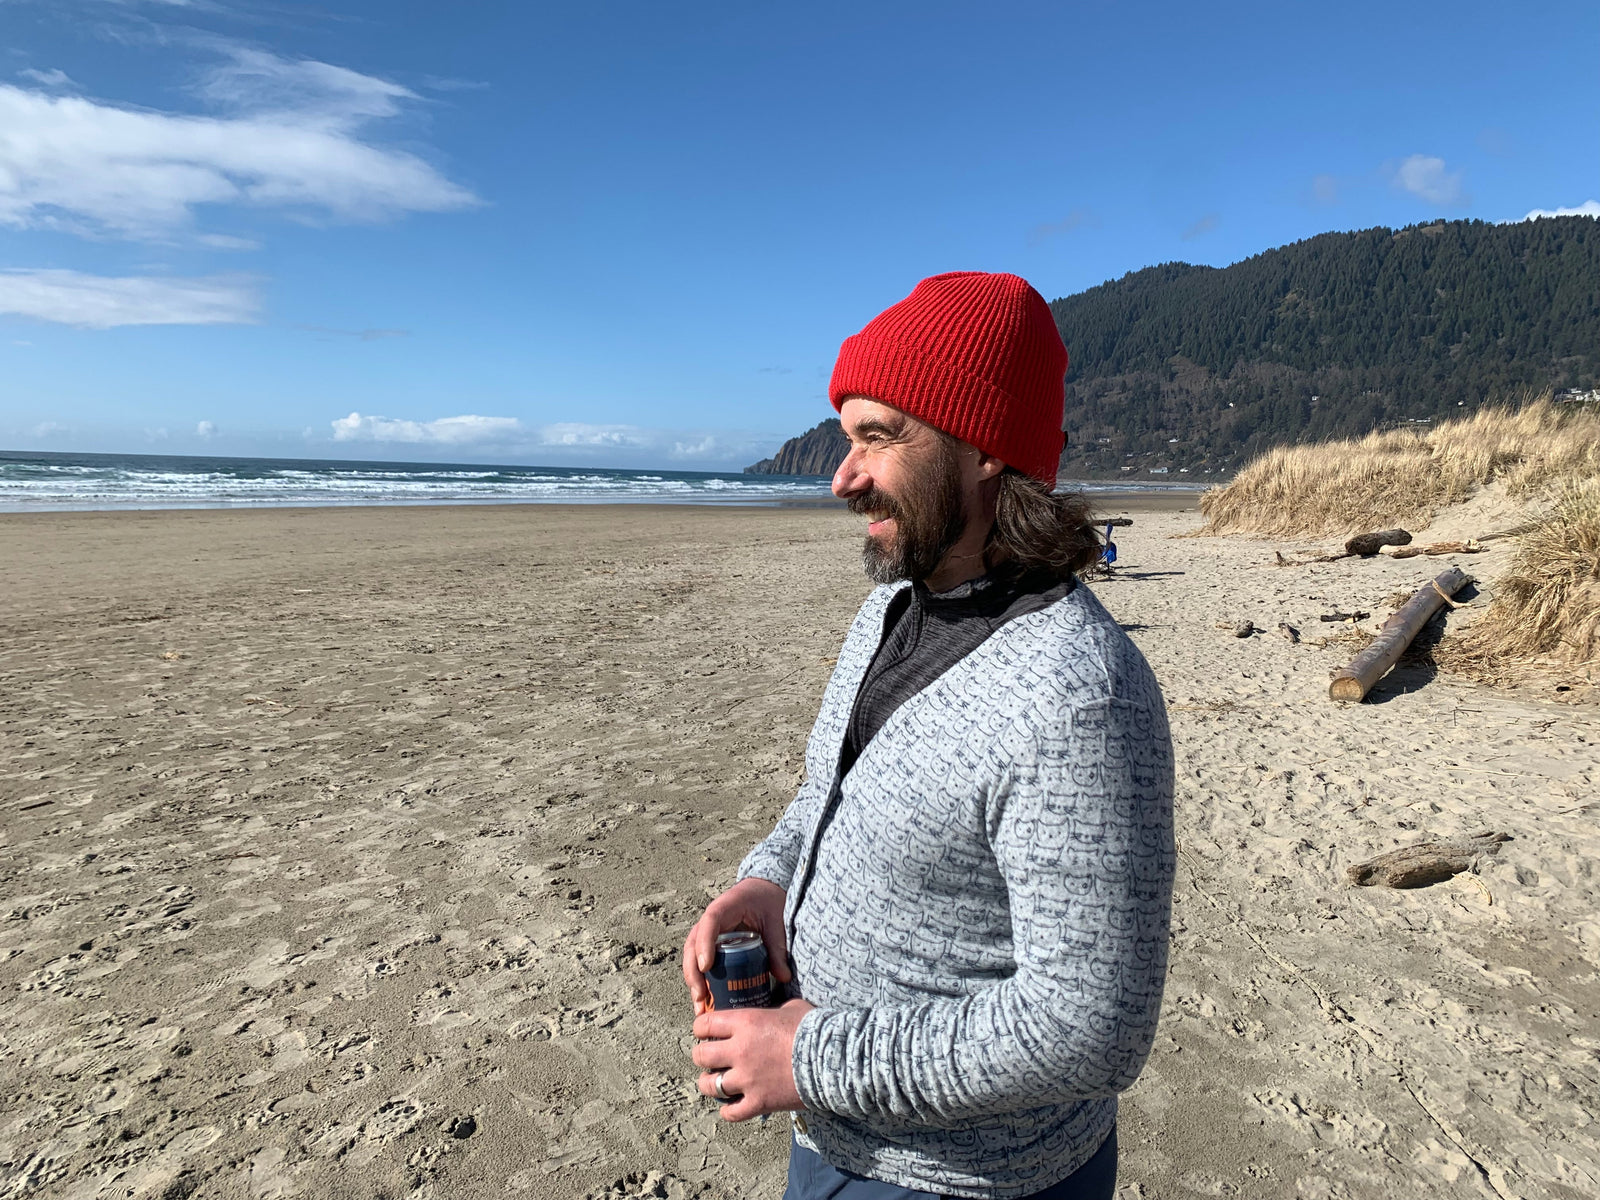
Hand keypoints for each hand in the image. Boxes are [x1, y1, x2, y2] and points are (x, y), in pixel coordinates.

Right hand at [681, 876, 791, 1013]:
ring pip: (692, 956)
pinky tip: (705, 1001)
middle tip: (701, 996)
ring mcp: (707, 933)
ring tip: (700, 1005)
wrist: (763, 890)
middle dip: (693, 973)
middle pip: (692, 945)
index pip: (709, 923)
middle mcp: (710, 921)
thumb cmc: (767, 901)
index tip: (706, 967)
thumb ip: (777, 947)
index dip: (704, 944)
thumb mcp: (775, 921)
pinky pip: (699, 962)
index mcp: (724, 908)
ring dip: (693, 981)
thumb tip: (783, 977)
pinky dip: (700, 980)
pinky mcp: (711, 944)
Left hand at [691, 999, 814, 1120]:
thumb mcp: (791, 1008)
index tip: (705, 1032)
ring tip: (714, 1082)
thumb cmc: (814, 1029)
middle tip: (709, 1057)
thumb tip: (772, 1010)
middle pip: (701, 1055)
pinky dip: (728, 1111)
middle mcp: (740, 1051)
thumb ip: (773, 1009)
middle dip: (701, 1055)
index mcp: (745, 1023)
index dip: (701, 1028)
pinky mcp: (758, 1102)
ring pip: (709, 1086)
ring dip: (709, 1083)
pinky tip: (731, 1106)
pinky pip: (730, 1113)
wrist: (832, 1059)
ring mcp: (747, 1079)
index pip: (705, 1024)